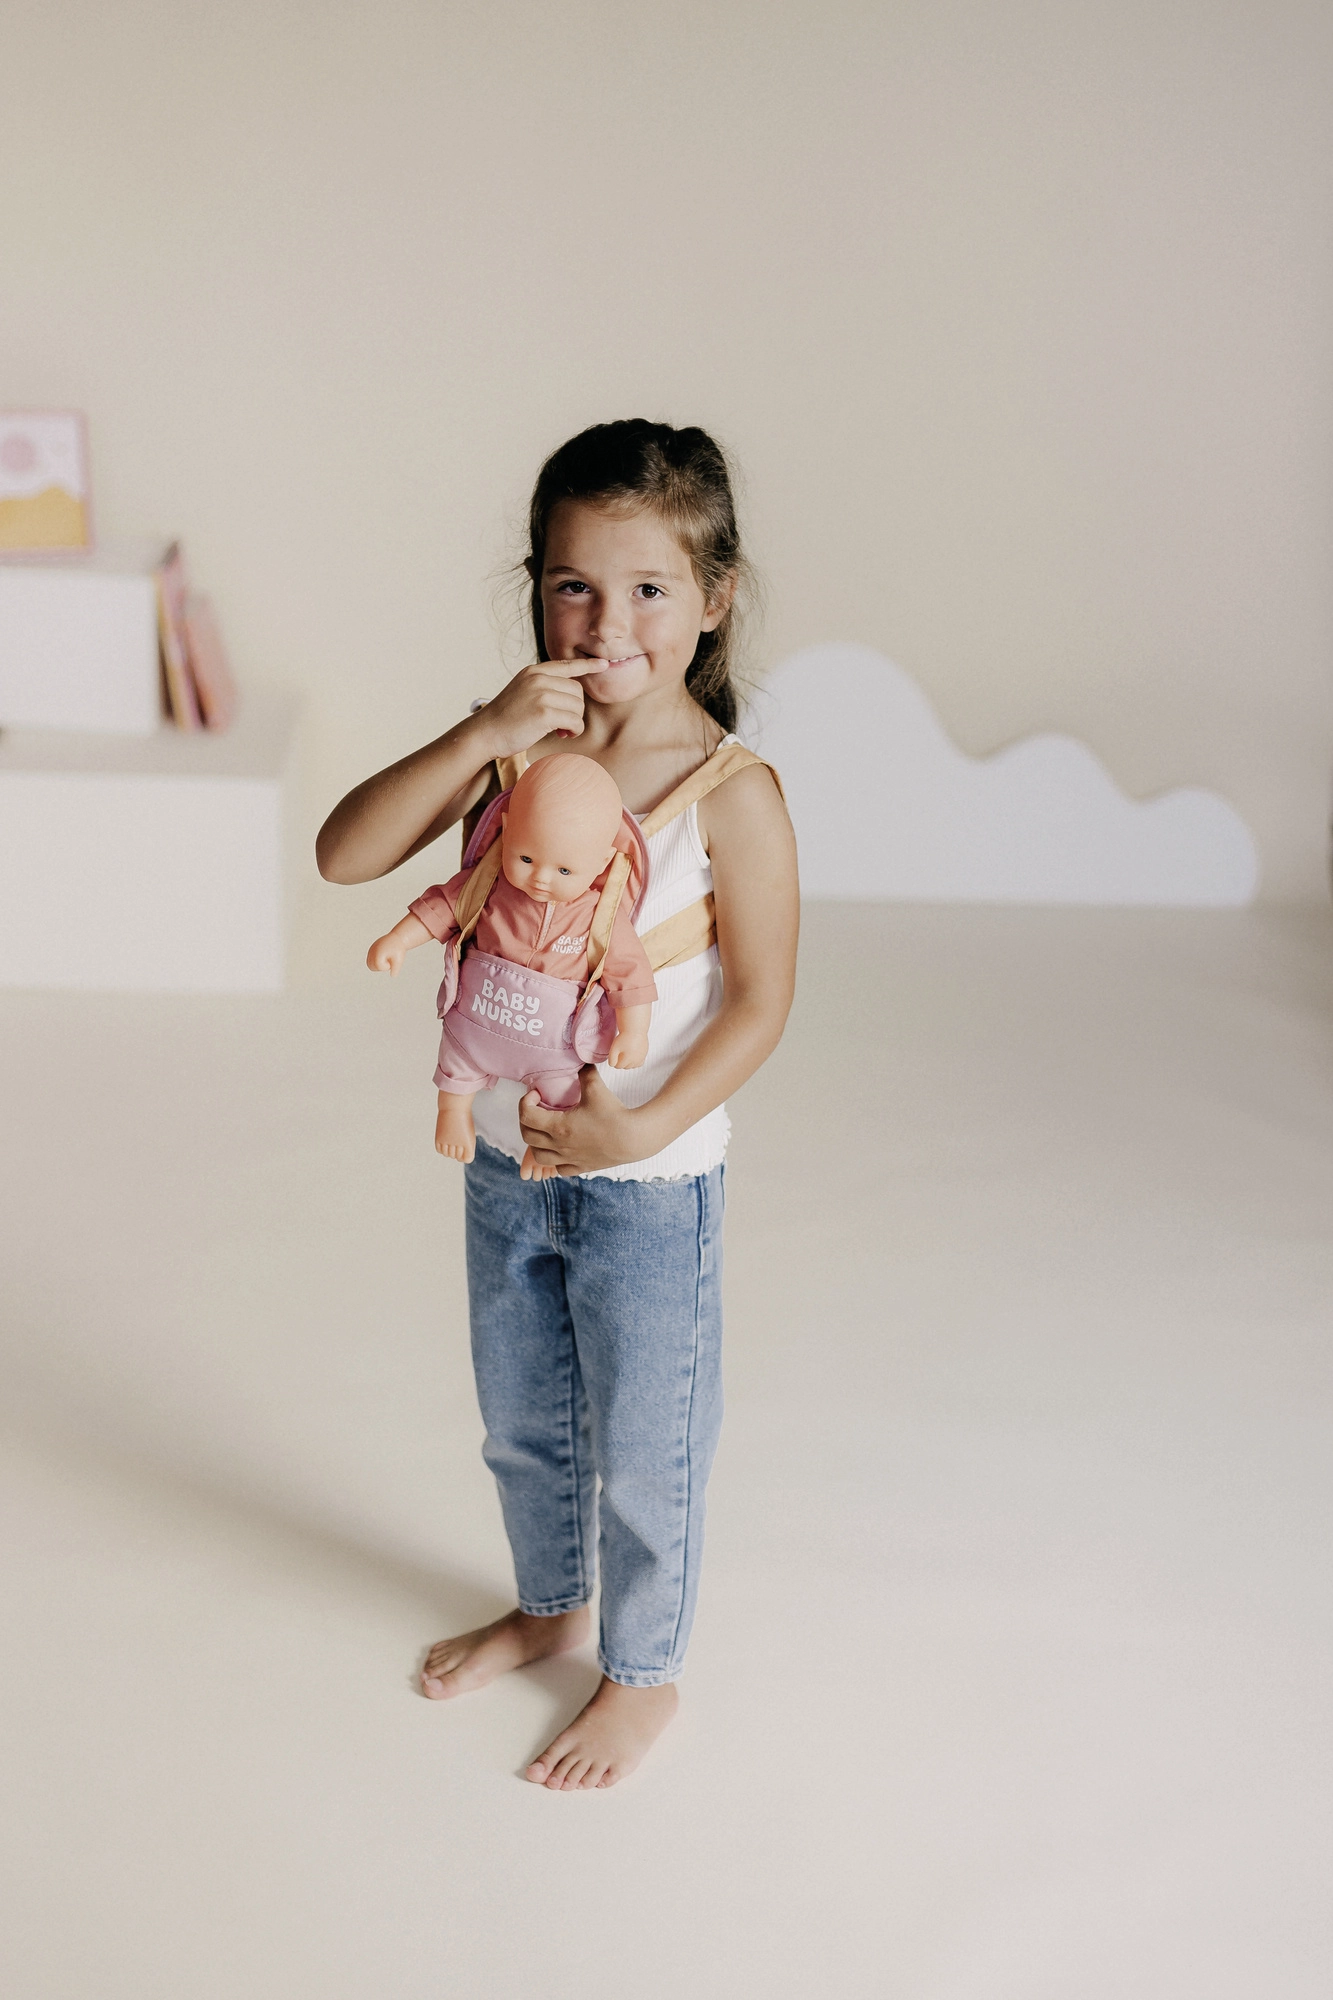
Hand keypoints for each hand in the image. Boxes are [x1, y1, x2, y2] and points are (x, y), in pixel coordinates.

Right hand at [367, 932, 405, 973]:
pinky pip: (370, 960)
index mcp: (378, 952)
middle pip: (372, 967)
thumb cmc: (399, 949)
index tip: (392, 960)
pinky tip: (383, 956)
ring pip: (369, 964)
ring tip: (386, 958)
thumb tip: (393, 975)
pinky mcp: (371, 949)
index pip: (379, 967)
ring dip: (378, 965)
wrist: (397, 938)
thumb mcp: (399, 960)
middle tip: (389, 960)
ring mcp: (370, 950)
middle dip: (380, 967)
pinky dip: (376, 961)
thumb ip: (396, 969)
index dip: (387, 966)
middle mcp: (372, 951)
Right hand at [478, 660, 585, 758]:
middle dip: (575, 709)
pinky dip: (573, 731)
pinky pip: (575, 721)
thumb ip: (544, 686)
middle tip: (562, 723)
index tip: (604, 664)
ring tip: (560, 730)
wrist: (485, 733)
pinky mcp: (544, 713)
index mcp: (534, 671)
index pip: (567, 665)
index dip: (588, 665)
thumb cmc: (505, 718)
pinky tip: (561, 734)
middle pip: (578, 691)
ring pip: (578, 706)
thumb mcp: (522, 691)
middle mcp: (539, 679)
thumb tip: (573, 693)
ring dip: (574, 722)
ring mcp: (541, 694)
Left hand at [517, 1067, 653, 1177]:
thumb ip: (584, 1072)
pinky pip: (558, 1168)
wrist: (633, 1138)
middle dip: (526, 1120)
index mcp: (559, 1126)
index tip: (536, 1095)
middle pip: (527, 1136)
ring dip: (536, 1142)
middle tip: (536, 1110)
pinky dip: (554, 1159)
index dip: (526, 1102)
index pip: (526, 1116)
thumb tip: (580, 1060)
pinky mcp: (580, 1167)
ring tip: (545, 1131)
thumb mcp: (596, 1088)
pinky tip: (562, 1149)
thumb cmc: (614, 1114)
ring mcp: (569, 1159)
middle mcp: (559, 1145)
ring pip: (538, 1156)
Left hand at [607, 1030, 648, 1069]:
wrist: (635, 1028)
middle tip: (619, 1053)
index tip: (614, 1054)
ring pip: (633, 1066)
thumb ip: (612, 1059)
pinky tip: (632, 1055)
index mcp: (628, 1059)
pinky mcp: (645, 1054)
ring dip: (628, 1062)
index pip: (618, 1066)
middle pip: (625, 1067)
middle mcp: (636, 1060)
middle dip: (621, 1062)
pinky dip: (635, 1061)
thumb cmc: (624, 1037)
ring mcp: (641, 1058)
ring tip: (625, 1054)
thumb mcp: (614, 1048)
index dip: (614, 1060)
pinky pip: (639, 1063)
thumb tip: (612, 1065)